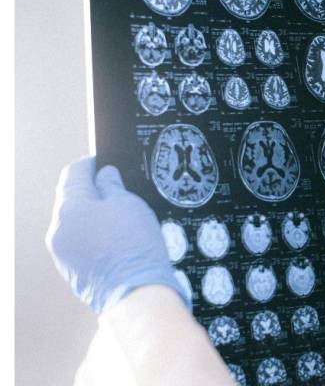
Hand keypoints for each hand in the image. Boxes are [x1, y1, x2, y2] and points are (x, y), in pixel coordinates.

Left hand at [45, 157, 188, 313]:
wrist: (137, 292)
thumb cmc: (134, 246)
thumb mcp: (129, 204)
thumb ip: (112, 185)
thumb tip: (105, 176)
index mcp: (69, 208)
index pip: (73, 173)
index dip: (91, 164)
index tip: (105, 162)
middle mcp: (58, 229)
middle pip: (72, 199)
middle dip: (93, 192)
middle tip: (120, 190)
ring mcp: (62, 253)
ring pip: (75, 223)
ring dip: (94, 216)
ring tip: (122, 219)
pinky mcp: (72, 271)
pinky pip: (80, 244)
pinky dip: (94, 237)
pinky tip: (117, 241)